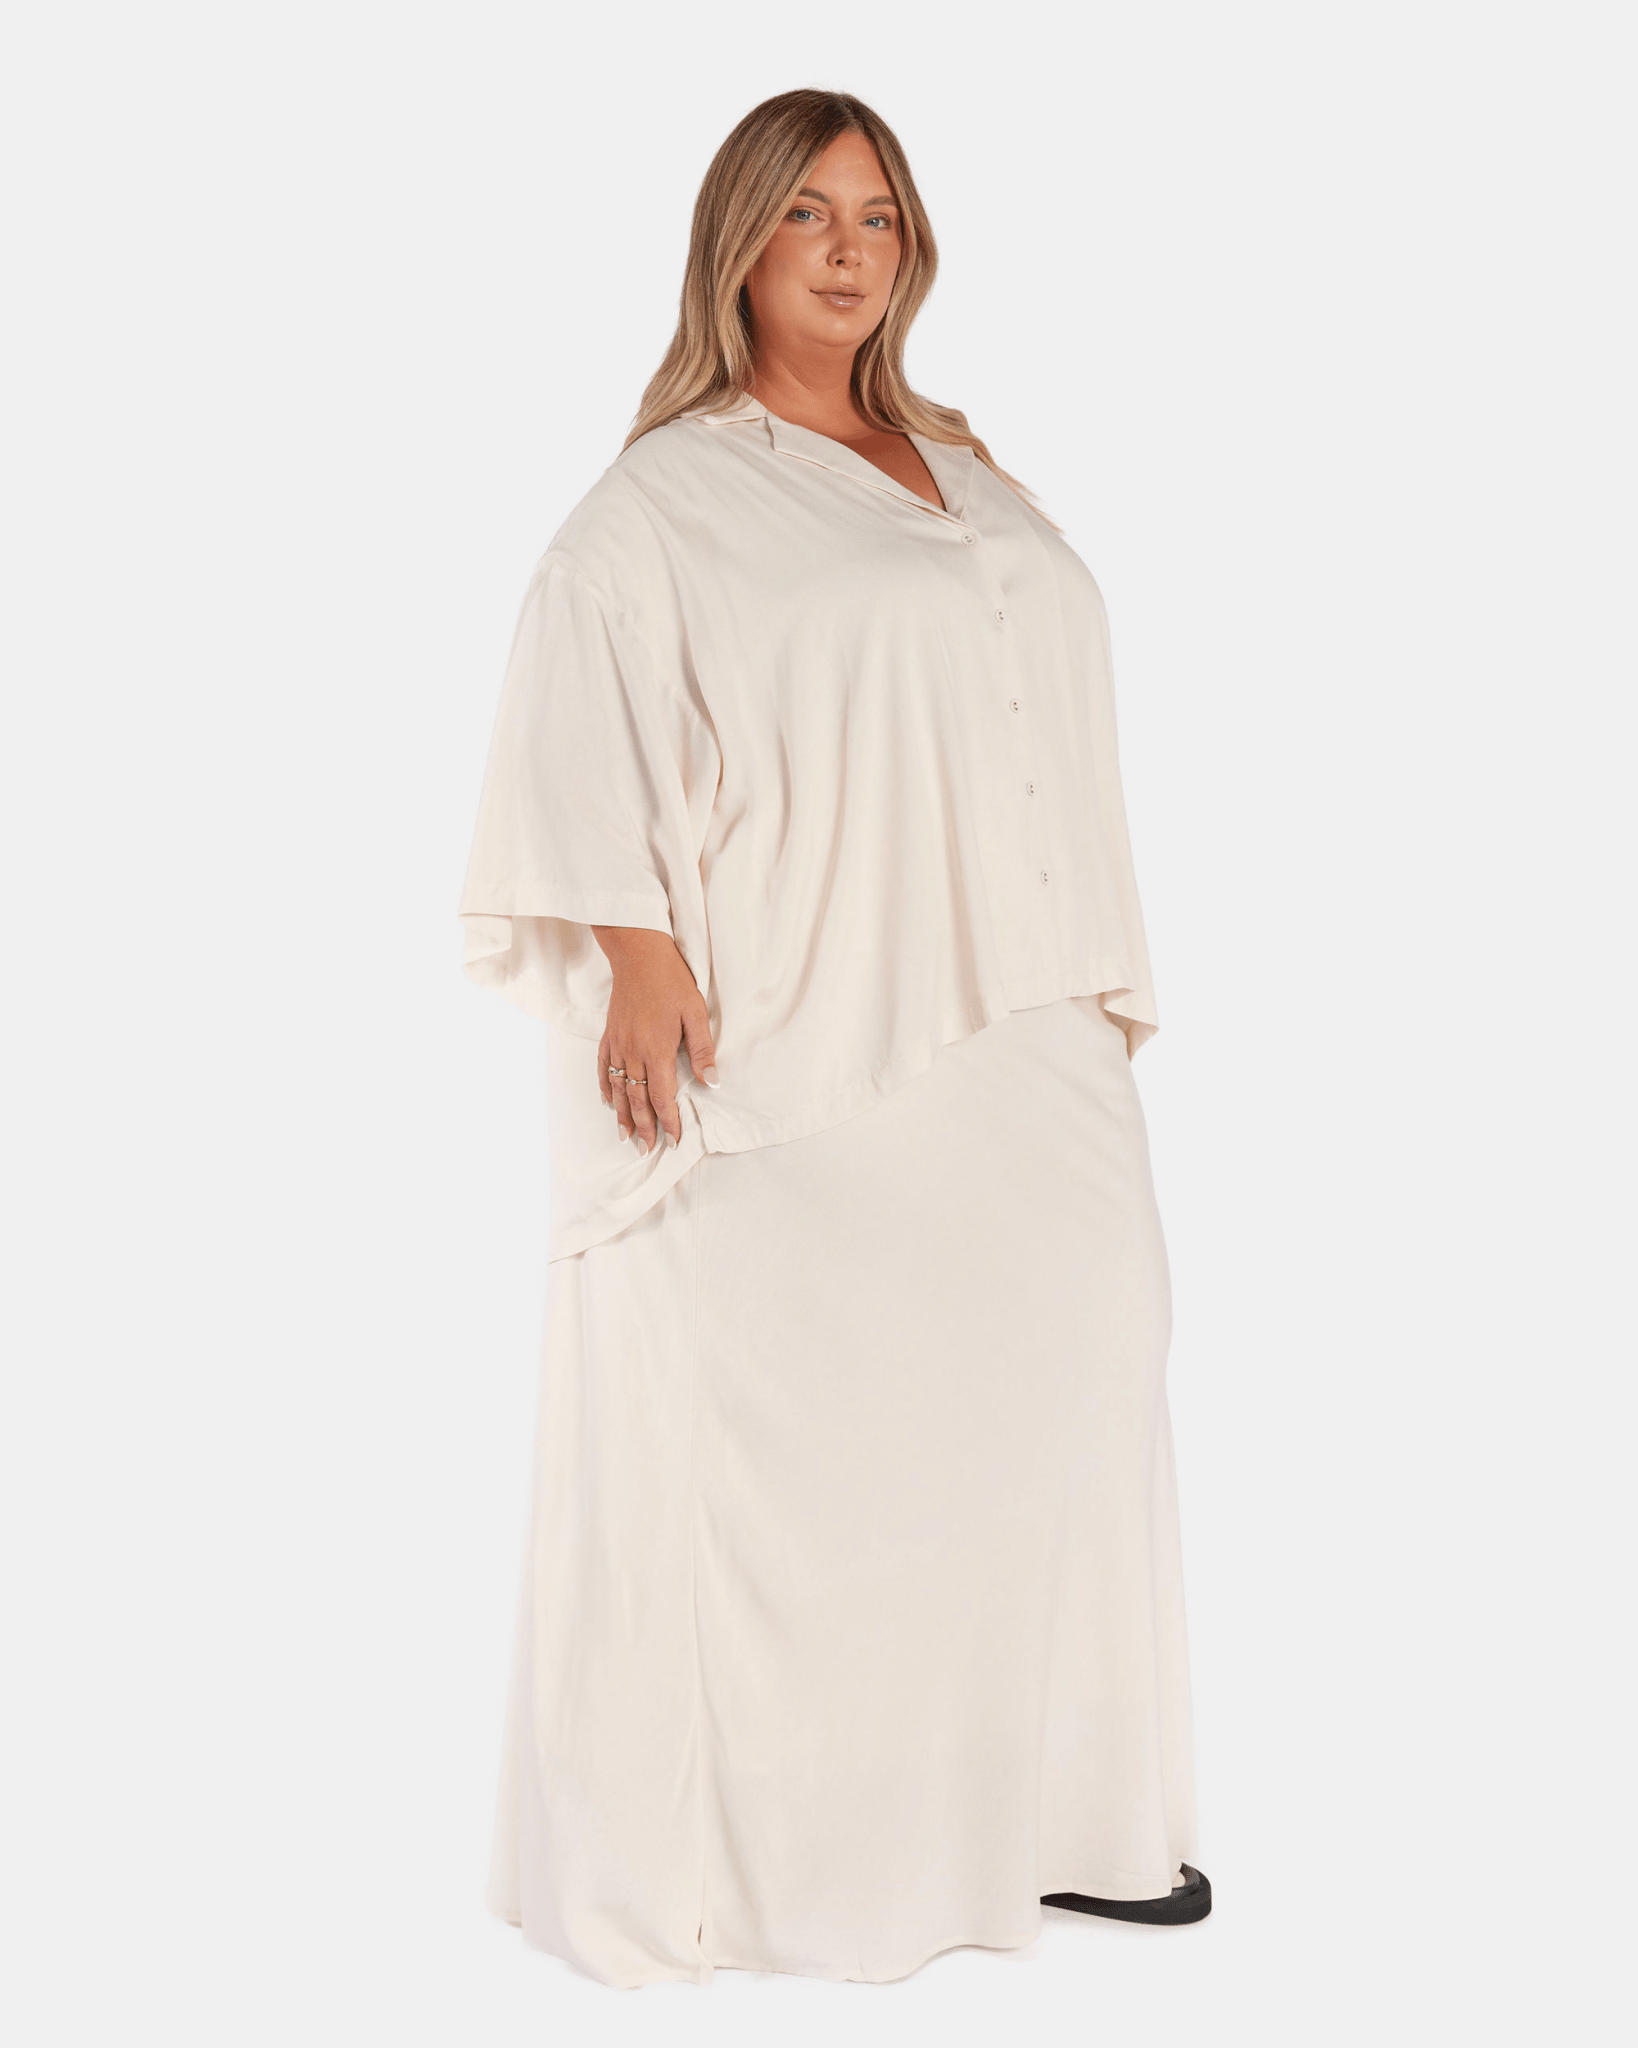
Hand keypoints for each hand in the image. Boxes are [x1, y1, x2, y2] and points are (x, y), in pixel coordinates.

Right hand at [590, 926, 718, 1154]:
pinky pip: (603, 1067)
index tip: (675, 1140)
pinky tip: (608, 1102)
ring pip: (618, 1089)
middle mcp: (634, 1052)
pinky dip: (605, 1088)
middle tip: (648, 1149)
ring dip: (623, 1116)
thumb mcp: (696, 1013)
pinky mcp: (609, 1034)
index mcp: (658, 1050)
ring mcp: (618, 1044)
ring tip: (627, 1137)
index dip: (669, 1121)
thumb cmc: (671, 981)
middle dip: (645, 1127)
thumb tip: (713, 1082)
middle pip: (638, 1100)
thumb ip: (703, 1050)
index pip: (663, 1097)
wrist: (639, 955)